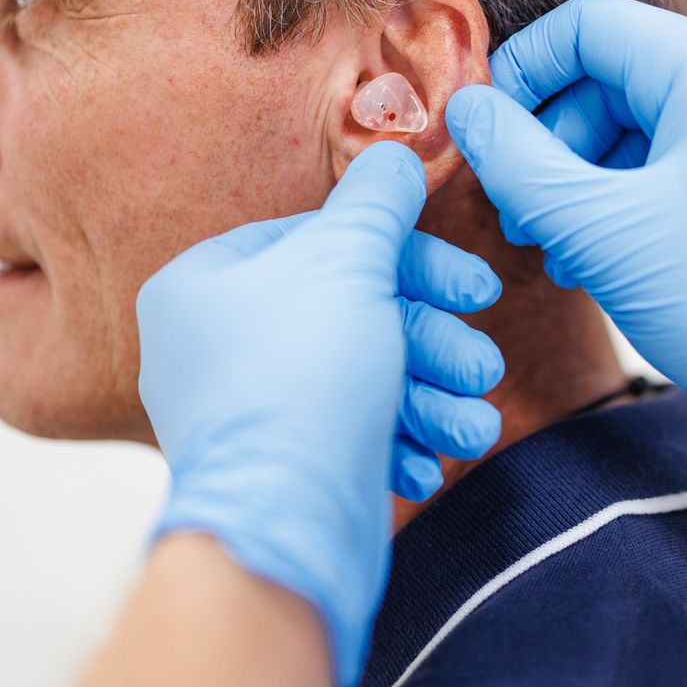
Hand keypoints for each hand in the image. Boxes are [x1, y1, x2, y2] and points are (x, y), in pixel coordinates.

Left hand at [137, 143, 504, 686]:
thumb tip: (399, 156)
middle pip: (348, 310)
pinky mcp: (277, 469)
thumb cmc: (302, 382)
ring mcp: (243, 411)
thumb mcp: (350, 261)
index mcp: (203, 282)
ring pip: (358, 376)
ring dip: (429, 395)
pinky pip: (345, 433)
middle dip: (430, 339)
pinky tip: (429, 461)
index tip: (472, 288)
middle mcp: (211, 344)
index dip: (408, 259)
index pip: (320, 241)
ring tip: (474, 425)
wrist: (281, 530)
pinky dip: (397, 439)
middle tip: (482, 363)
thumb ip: (379, 202)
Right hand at [446, 0, 686, 573]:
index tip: (483, 139)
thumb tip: (465, 111)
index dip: (520, 73)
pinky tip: (591, 262)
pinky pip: (670, 164)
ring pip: (634, 125)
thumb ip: (517, 162)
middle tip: (512, 212)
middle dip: (547, 139)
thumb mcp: (597, 230)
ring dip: (577, 179)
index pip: (587, 25)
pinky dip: (619, 201)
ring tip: (550, 248)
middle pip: (608, 74)